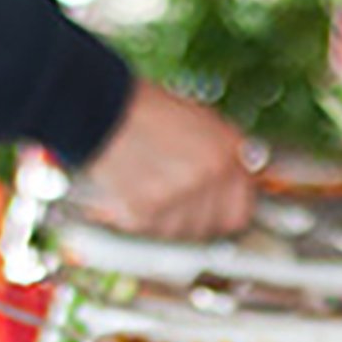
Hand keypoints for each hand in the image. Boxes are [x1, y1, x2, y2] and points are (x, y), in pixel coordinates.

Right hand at [78, 80, 257, 241]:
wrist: (99, 108)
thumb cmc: (146, 111)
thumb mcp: (201, 123)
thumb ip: (224, 156)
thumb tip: (238, 182)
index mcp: (227, 153)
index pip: (242, 211)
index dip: (226, 211)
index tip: (216, 209)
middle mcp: (208, 177)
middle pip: (214, 227)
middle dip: (198, 218)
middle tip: (177, 198)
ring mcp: (178, 197)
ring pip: (182, 233)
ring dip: (170, 219)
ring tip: (152, 187)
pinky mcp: (144, 212)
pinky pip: (152, 231)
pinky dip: (142, 218)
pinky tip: (135, 190)